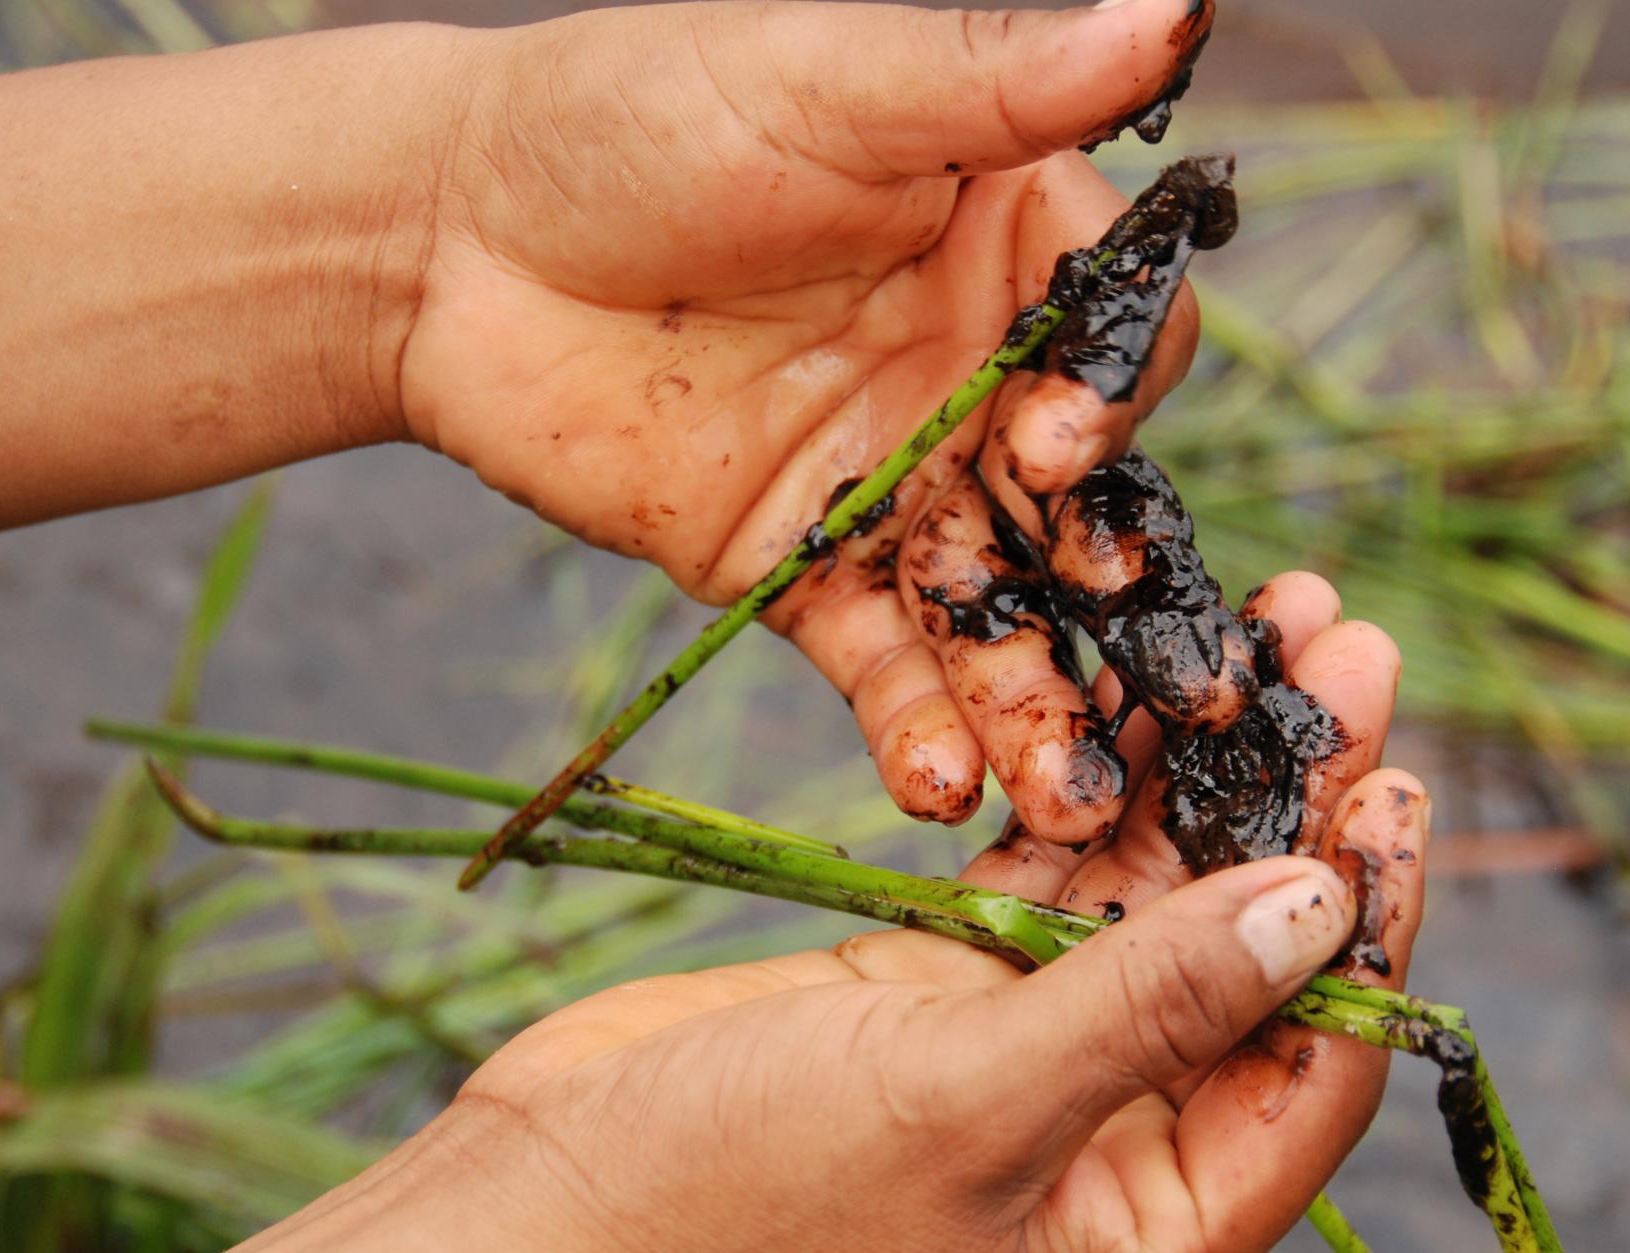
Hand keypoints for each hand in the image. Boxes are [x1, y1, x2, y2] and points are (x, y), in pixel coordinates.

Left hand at [401, 0, 1211, 842]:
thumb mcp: (825, 83)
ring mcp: (894, 483)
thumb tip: (1178, 3)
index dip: (1111, 397)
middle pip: (1081, 501)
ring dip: (1037, 702)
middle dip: (1110, 593)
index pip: (1119, 338)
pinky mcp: (805, 571)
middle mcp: (972, 374)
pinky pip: (882, 662)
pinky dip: (915, 727)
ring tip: (1065, 797)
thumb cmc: (637, 115)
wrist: (450, 242)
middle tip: (1158, 693)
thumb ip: (998, 75)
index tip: (1056, 444)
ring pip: (996, 603)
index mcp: (1003, 245)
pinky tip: (938, 789)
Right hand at [421, 576, 1420, 1252]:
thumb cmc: (738, 1208)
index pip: (1312, 1065)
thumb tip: (1321, 907)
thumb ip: (1148, 1005)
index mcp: (1144, 1236)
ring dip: (1202, 775)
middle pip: (1245, 958)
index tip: (1393, 777)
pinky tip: (1131, 690)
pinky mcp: (930, 998)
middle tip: (1349, 654)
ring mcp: (1014, 1066)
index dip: (1365, 920)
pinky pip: (1041, 884)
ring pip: (1146, 901)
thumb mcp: (965, 1106)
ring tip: (1270, 629)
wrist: (534, 1222)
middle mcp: (1100, 1151)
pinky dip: (1086, 794)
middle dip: (1296, 808)